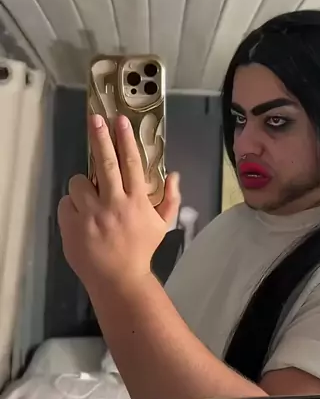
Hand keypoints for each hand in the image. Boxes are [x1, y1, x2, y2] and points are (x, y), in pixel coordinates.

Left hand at [58, 114, 180, 288]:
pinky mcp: (72, 225)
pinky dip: (72, 205)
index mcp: (136, 202)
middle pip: (105, 163)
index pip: (131, 163)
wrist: (118, 279)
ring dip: (83, 184)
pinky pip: (66, 202)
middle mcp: (113, 204)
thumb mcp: (162, 225)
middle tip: (96, 119)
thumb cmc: (140, 249)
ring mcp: (90, 215)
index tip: (121, 121)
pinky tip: (81, 215)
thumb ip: (170, 199)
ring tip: (90, 194)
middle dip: (100, 138)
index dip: (125, 140)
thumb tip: (174, 175)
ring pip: (79, 183)